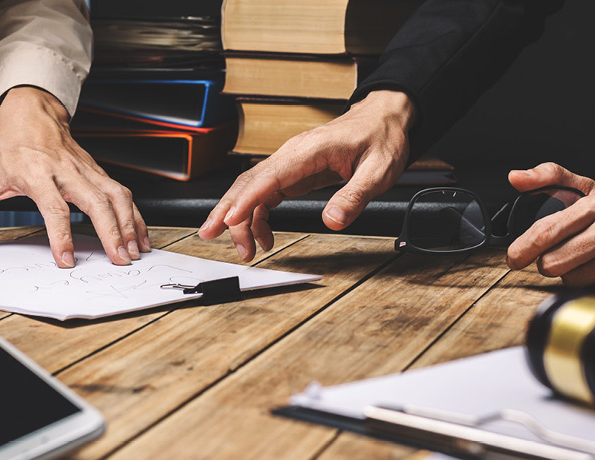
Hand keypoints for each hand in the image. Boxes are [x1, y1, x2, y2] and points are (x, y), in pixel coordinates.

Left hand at [0, 87, 147, 267]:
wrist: (30, 114)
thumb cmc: (5, 149)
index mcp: (36, 172)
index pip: (54, 207)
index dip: (62, 235)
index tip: (66, 260)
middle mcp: (66, 170)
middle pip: (96, 201)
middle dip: (111, 232)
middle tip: (118, 260)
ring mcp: (87, 169)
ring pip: (116, 196)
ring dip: (128, 225)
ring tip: (133, 252)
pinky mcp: (99, 172)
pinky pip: (123, 193)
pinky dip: (135, 216)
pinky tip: (139, 236)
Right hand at [198, 90, 414, 260]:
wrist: (382, 119)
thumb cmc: (380, 138)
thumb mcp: (378, 171)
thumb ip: (354, 196)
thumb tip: (332, 221)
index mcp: (307, 151)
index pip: (267, 176)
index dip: (245, 199)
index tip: (229, 220)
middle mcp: (291, 156)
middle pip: (248, 183)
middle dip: (227, 211)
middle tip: (212, 237)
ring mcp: (289, 165)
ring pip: (251, 191)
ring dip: (240, 219)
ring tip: (244, 249)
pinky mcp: (292, 174)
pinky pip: (265, 195)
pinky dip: (257, 216)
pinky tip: (263, 236)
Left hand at [505, 162, 594, 291]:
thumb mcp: (588, 190)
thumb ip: (551, 178)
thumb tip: (516, 177)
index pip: (547, 230)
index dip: (524, 247)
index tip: (514, 257)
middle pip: (554, 261)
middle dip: (549, 262)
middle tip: (560, 255)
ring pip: (571, 278)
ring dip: (572, 273)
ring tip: (588, 259)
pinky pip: (593, 289)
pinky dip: (592, 283)